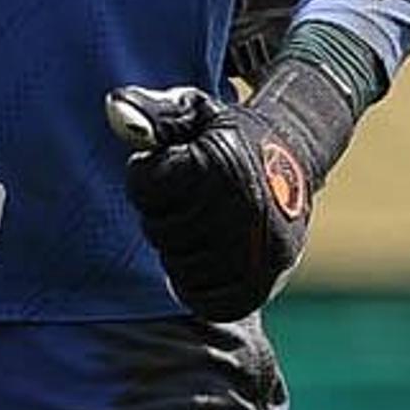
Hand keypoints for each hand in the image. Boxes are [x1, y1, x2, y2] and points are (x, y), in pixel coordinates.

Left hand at [105, 60, 359, 323]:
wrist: (296, 156)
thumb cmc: (229, 136)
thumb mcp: (194, 110)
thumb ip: (151, 111)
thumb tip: (114, 108)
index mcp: (220, 165)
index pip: (144, 183)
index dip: (146, 174)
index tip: (172, 164)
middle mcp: (243, 208)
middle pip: (158, 228)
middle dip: (162, 214)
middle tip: (191, 198)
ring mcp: (258, 248)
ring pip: (178, 267)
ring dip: (178, 249)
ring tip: (203, 224)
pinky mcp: (267, 279)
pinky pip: (206, 300)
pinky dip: (196, 285)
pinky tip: (206, 257)